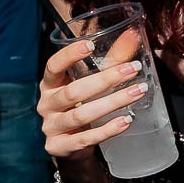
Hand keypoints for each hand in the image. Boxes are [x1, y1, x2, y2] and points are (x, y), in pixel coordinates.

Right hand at [38, 33, 147, 159]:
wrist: (70, 147)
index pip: (53, 66)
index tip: (90, 45)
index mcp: (50, 85)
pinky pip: (85, 139)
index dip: (69, 55)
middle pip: (73, 92)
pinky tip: (126, 121)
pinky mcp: (59, 147)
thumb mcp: (92, 82)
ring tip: (137, 93)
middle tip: (132, 70)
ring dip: (112, 103)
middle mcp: (46, 105)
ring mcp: (51, 127)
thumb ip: (111, 60)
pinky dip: (107, 130)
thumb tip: (133, 35)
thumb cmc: (82, 106)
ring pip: (81, 115)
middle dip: (105, 79)